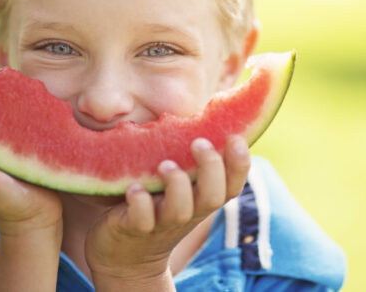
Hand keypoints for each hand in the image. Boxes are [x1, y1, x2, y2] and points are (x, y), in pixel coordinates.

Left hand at [85, 135, 249, 289]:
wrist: (125, 253)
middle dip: (210, 168)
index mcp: (200, 197)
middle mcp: (188, 210)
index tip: (236, 138)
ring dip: (176, 185)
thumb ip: (189, 159)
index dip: (239, 164)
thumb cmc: (156, 205)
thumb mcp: (178, 184)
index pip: (231, 184)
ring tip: (165, 165)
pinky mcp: (134, 228)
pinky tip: (133, 188)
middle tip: (199, 143)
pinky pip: (140, 219)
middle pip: (213, 196)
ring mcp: (161, 221)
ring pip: (180, 209)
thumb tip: (203, 112)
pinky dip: (139, 203)